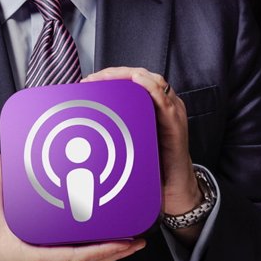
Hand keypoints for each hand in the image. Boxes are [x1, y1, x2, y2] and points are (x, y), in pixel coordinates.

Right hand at [0, 152, 145, 260]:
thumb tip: (1, 158)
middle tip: (139, 239)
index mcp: (36, 257)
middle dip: (116, 251)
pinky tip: (107, 240)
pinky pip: (77, 259)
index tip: (124, 242)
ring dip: (110, 252)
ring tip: (131, 239)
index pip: (76, 258)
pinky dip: (95, 251)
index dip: (103, 250)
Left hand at [81, 67, 201, 216]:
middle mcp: (163, 104)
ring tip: (108, 77)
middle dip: (115, 74)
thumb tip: (85, 128)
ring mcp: (171, 111)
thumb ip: (116, 130)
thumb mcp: (131, 142)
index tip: (89, 80)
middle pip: (140, 77)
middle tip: (93, 79)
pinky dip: (151, 88)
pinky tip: (138, 82)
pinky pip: (164, 101)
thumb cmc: (155, 164)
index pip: (132, 81)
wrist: (174, 186)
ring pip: (152, 82)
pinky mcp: (175, 123)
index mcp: (153, 106)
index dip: (111, 76)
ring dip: (128, 76)